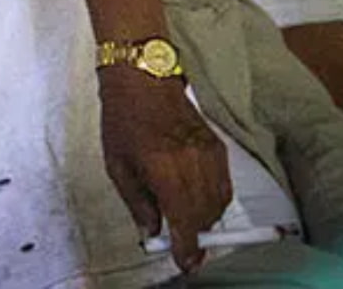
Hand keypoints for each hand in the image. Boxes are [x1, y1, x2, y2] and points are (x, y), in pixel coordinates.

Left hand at [98, 66, 231, 273]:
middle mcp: (191, 164)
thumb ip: (137, 203)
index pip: (185, 220)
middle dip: (197, 236)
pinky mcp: (218, 147)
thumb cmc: (124, 120)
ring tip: (189, 223)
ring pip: (219, 202)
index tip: (186, 261)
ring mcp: (208, 154)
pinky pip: (225, 185)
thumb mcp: (117, 166)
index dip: (187, 247)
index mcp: (163, 169)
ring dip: (206, 219)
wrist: (144, 81)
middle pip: (205, 216)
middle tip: (185, 246)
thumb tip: (152, 231)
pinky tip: (198, 201)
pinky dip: (215, 199)